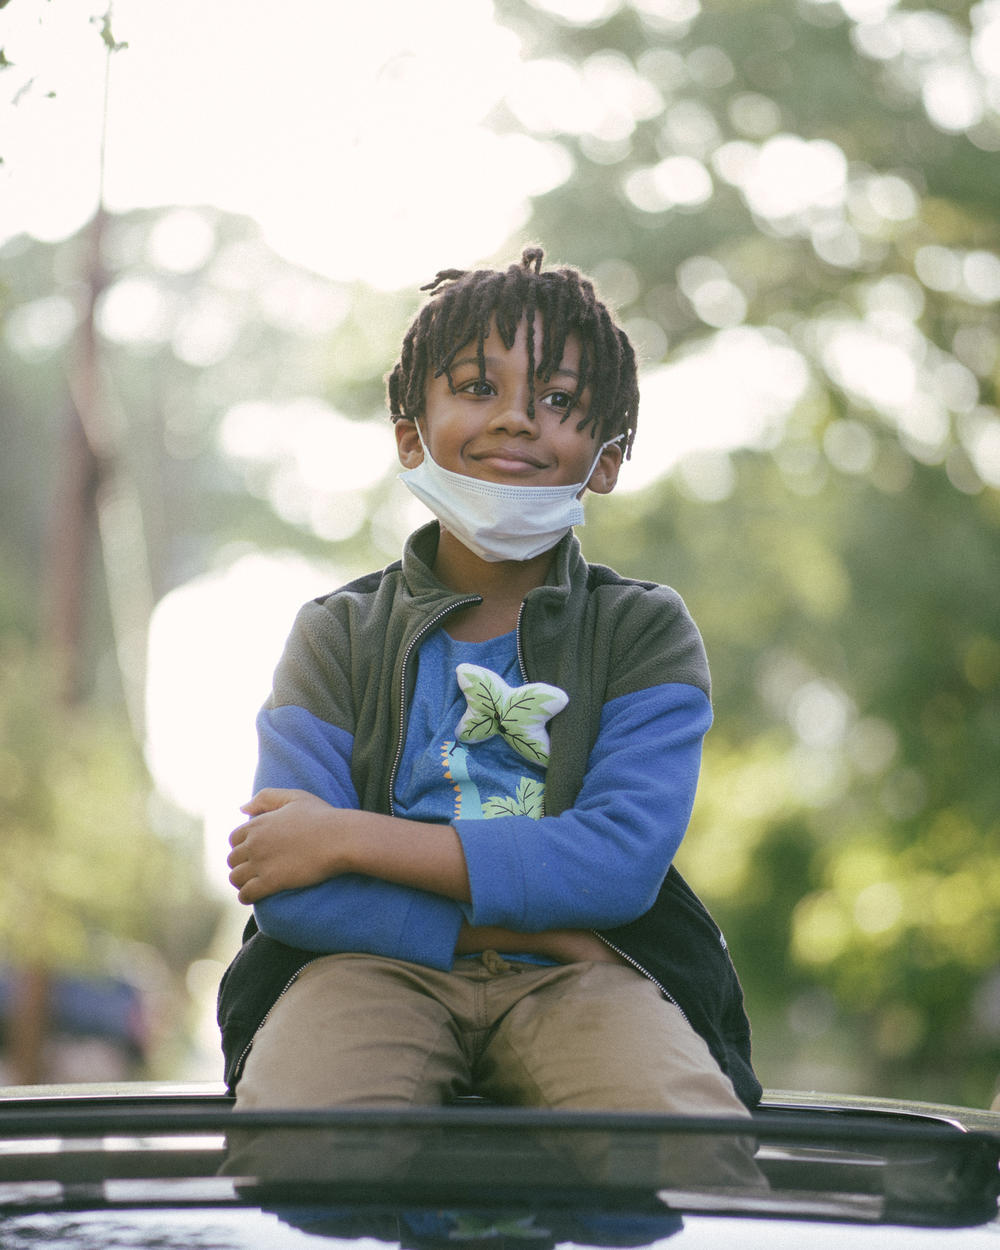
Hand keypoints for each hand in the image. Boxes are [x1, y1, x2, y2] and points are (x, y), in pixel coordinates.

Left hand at [227, 788, 351, 904]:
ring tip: (254, 884)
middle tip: (256, 870)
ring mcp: (261, 863)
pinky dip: (247, 896)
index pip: (234, 839)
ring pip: (235, 878)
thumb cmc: (322, 817)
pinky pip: (246, 894)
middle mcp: (254, 843)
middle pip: (232, 860)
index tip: (255, 853)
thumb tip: (242, 809)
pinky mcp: (271, 882)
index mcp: (258, 824)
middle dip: (242, 865)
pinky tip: (256, 895)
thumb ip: (266, 798)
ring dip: (242, 882)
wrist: (340, 838)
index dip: (242, 846)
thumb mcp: (294, 797)